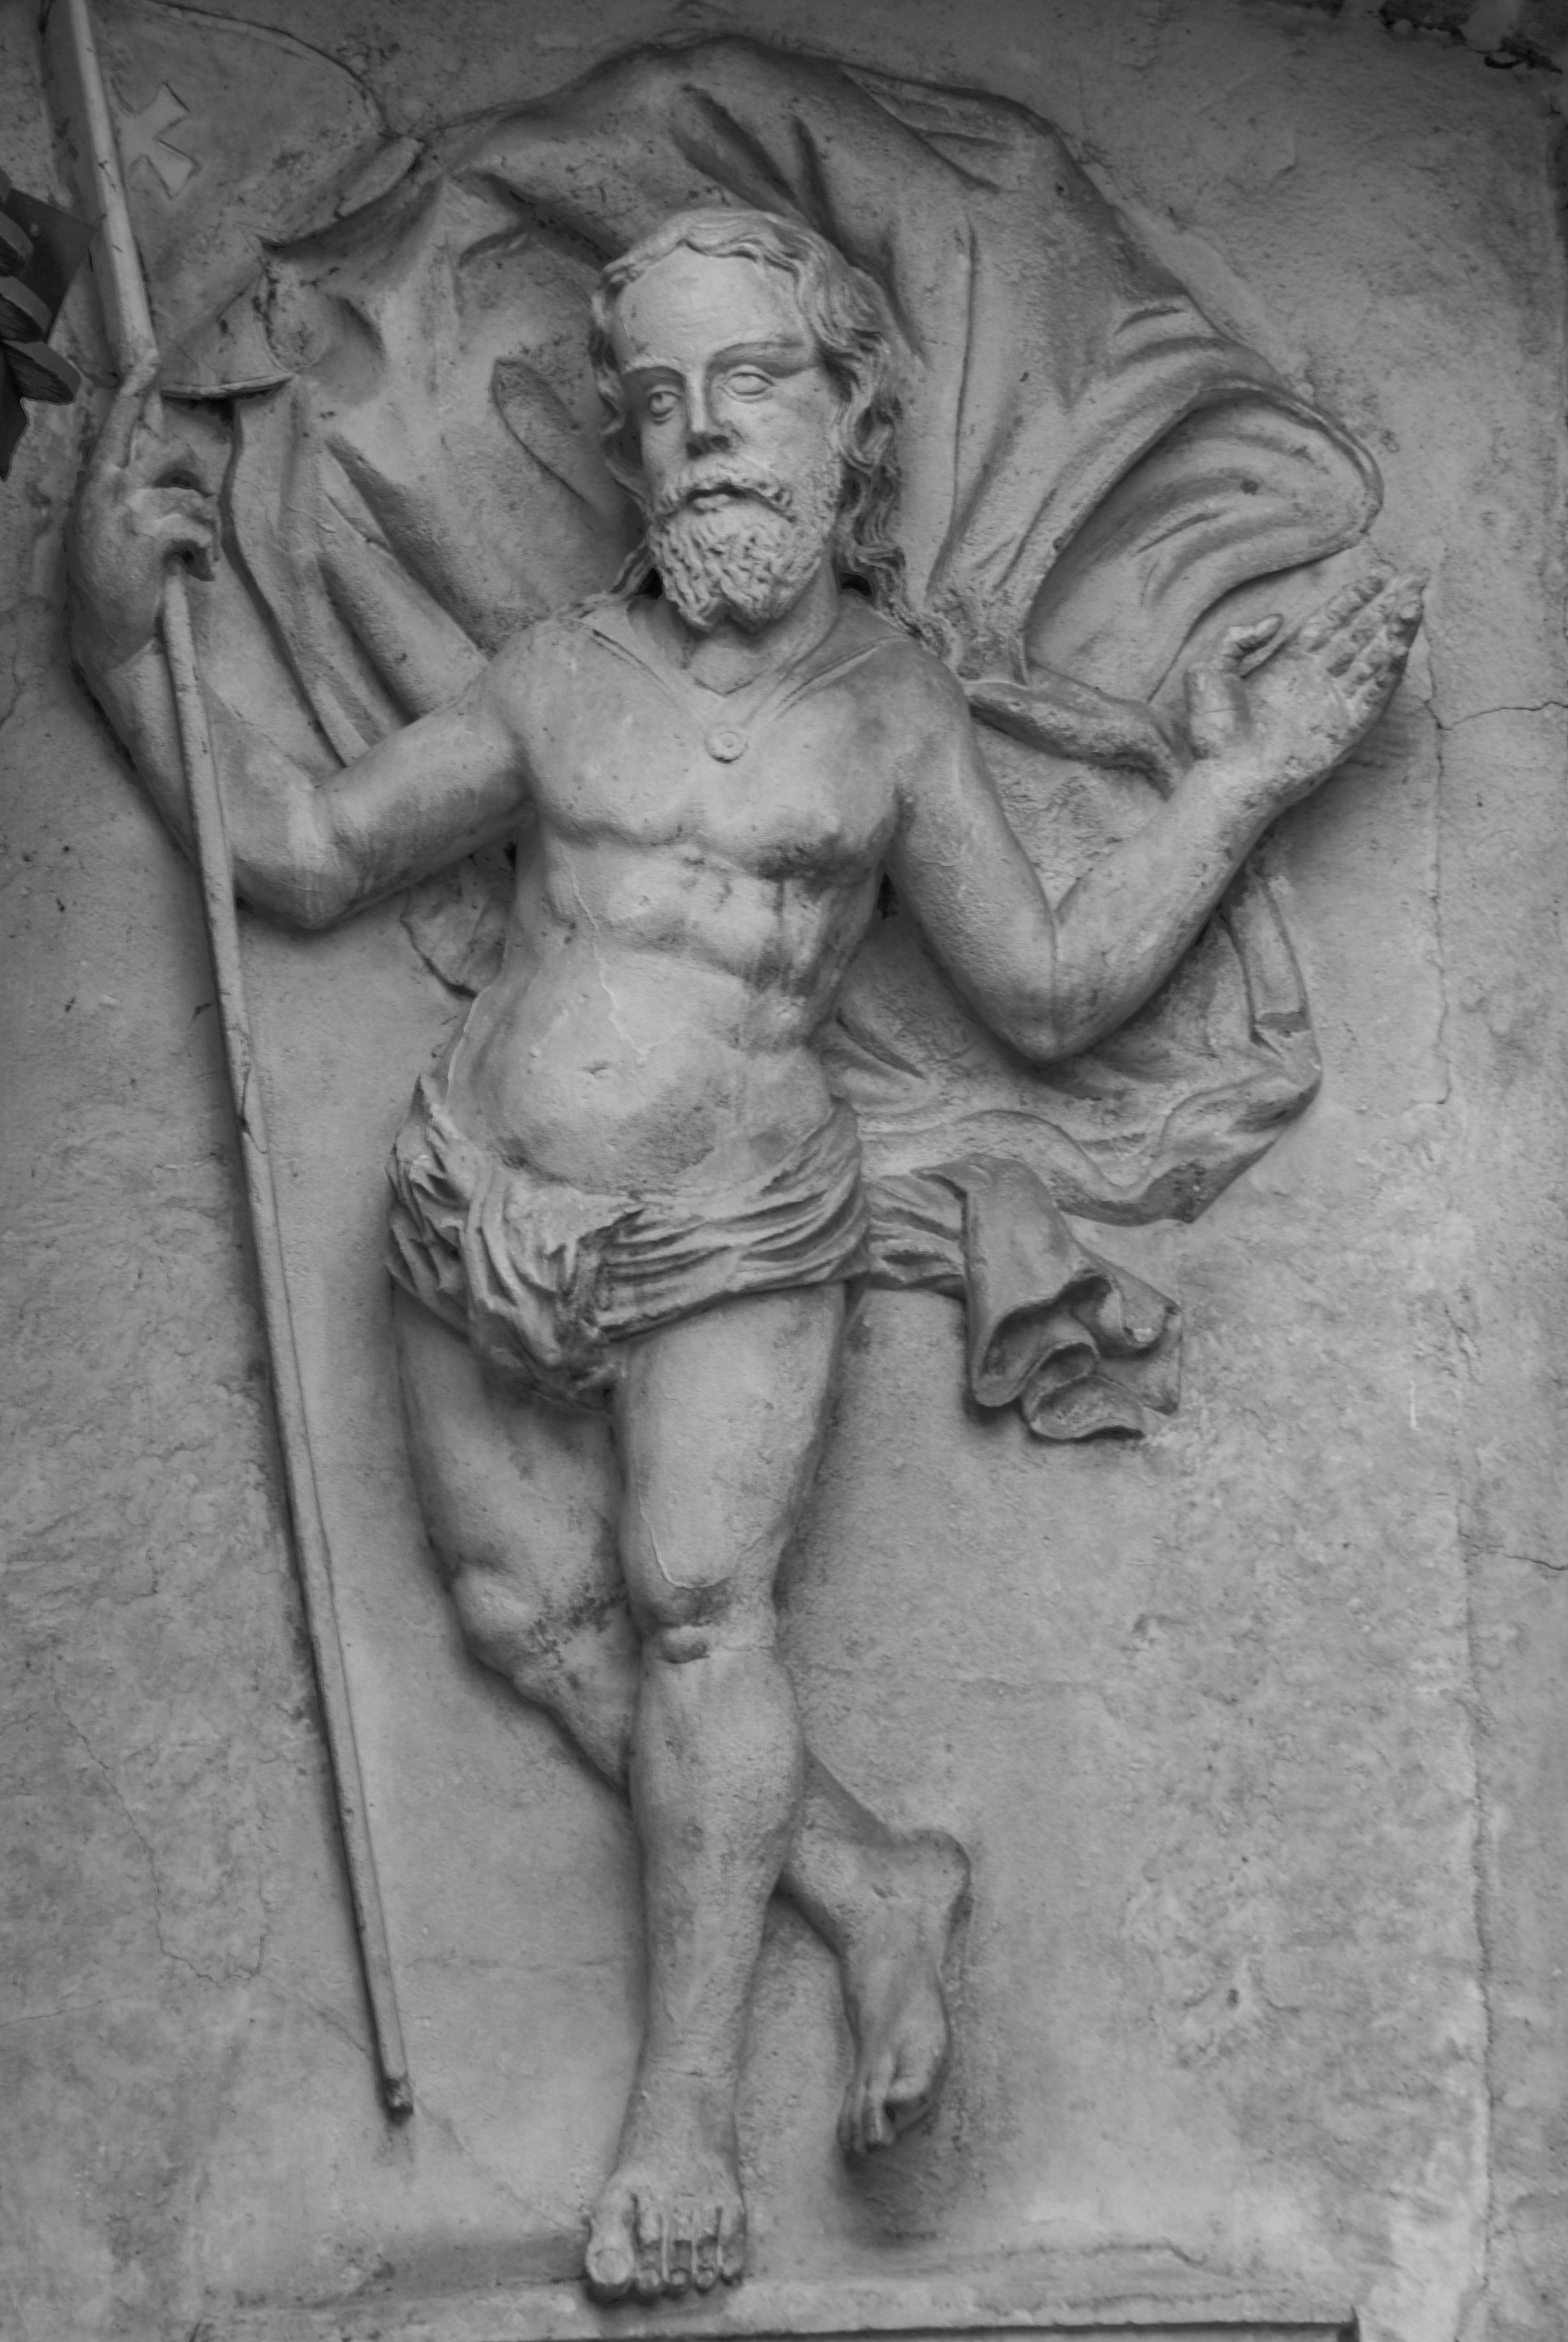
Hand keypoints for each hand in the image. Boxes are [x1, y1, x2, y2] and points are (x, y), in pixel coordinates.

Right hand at [67, 352, 219, 671]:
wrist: (104, 628)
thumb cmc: (112, 577)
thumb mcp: (108, 524)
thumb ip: (128, 492)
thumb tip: (169, 474)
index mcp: (96, 480)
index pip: (116, 421)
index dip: (136, 386)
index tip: (153, 356)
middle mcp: (108, 486)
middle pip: (174, 453)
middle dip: (200, 480)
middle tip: (199, 509)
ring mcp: (127, 508)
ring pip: (194, 498)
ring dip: (206, 533)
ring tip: (195, 559)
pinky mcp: (149, 535)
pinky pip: (199, 530)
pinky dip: (206, 556)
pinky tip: (196, 575)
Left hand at [1183, 568, 1425, 815]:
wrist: (1225, 779)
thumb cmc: (1213, 734)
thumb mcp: (1211, 670)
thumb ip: (1238, 638)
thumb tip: (1278, 620)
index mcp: (1291, 662)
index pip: (1333, 620)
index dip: (1357, 595)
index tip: (1381, 572)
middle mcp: (1318, 677)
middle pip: (1363, 631)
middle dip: (1389, 603)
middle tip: (1416, 574)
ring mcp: (1335, 701)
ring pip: (1376, 657)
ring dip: (1398, 629)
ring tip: (1415, 601)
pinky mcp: (1347, 728)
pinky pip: (1376, 692)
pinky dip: (1390, 668)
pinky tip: (1402, 642)